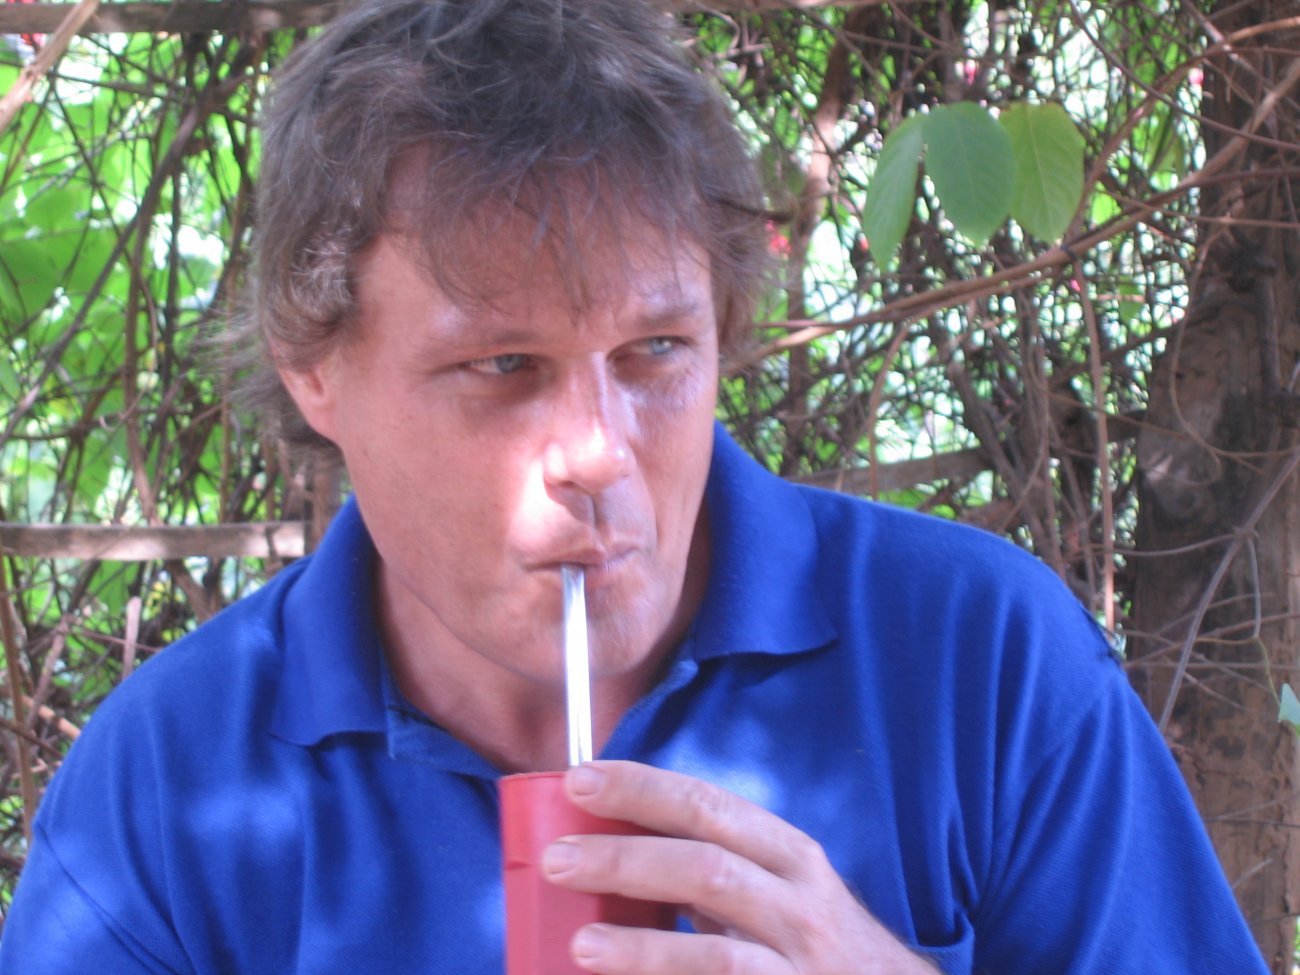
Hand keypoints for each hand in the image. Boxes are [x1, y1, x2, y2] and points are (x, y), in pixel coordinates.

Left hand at [541, 760, 937, 974]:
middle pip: (708, 870)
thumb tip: (610, 838)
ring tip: (582, 944)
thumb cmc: (811, 938)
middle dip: (627, 859)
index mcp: (788, 855)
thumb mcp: (778, 886)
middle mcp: (798, 905)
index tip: (580, 779)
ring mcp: (796, 967)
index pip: (711, 806)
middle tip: (557, 858)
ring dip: (646, 948)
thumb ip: (715, 861)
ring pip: (720, 955)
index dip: (643, 789)